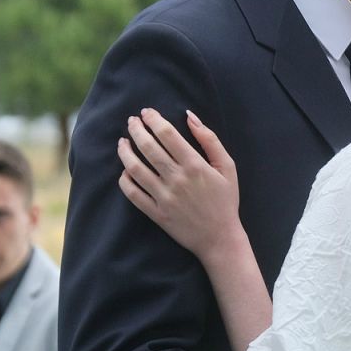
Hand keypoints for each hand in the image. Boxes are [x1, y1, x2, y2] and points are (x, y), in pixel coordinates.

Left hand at [118, 109, 243, 262]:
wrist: (220, 238)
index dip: (154, 120)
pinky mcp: (155, 212)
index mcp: (195, 165)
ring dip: (125, 151)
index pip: (167, 135)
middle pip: (148, 147)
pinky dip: (124, 179)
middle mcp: (177, 179)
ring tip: (122, 142)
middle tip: (131, 121)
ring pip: (135, 168)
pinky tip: (125, 170)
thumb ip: (210, 140)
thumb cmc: (226, 200)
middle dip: (136, 130)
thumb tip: (190, 116)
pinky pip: (132, 193)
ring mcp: (164, 197)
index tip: (146, 112)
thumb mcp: (228, 167)